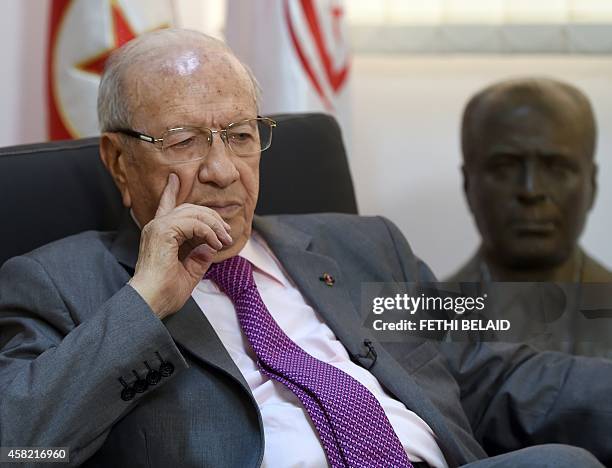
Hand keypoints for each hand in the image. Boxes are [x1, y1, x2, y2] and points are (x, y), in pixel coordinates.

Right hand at [128, 173, 232, 318]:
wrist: (150, 303)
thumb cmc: (164, 293)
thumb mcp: (188, 274)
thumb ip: (198, 258)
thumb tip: (210, 247)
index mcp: (159, 234)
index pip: (166, 207)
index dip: (171, 191)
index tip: (175, 178)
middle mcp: (156, 227)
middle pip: (189, 209)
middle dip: (212, 218)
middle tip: (227, 233)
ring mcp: (158, 227)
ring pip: (193, 213)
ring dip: (214, 226)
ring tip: (224, 240)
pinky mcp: (163, 231)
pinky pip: (193, 223)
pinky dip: (208, 232)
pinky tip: (215, 243)